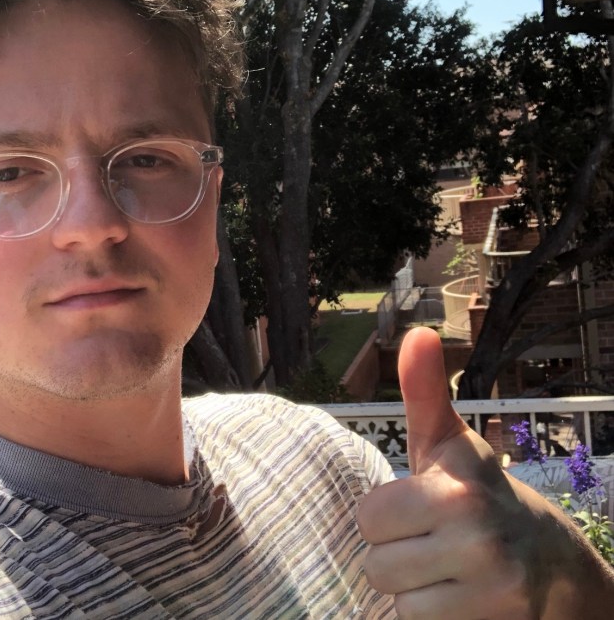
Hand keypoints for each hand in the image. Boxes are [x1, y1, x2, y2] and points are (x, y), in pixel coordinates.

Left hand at [356, 326, 613, 618]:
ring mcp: (492, 595)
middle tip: (432, 544)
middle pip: (376, 566)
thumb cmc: (481, 494)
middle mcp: (476, 542)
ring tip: (446, 572)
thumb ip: (424, 392)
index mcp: (455, 490)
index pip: (368, 518)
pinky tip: (459, 599)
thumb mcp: (450, 445)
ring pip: (397, 603)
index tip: (417, 509)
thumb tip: (417, 332)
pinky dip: (434, 617)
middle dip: (396, 557)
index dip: (385, 516)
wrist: (556, 565)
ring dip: (414, 591)